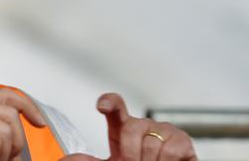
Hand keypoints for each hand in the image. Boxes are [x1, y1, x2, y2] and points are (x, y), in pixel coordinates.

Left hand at [62, 93, 197, 160]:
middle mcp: (143, 125)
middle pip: (132, 128)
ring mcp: (163, 130)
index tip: (101, 106)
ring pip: (151, 142)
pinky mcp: (182, 140)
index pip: (115, 106)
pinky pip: (170, 149)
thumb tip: (75, 158)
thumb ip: (94, 159)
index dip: (108, 102)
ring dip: (148, 160)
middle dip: (130, 152)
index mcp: (123, 128)